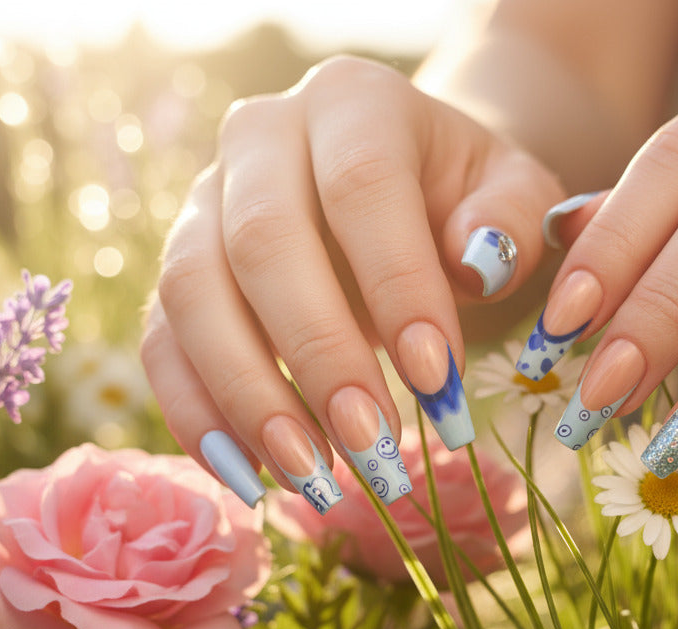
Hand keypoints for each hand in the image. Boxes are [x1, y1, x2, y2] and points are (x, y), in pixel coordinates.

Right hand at [141, 56, 563, 510]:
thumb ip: (514, 221)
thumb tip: (477, 264)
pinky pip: (163, 342)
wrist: (402, 191)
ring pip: (193, 294)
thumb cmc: (464, 201)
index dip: (396, 285)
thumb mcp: (514, 196)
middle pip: (263, 242)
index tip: (437, 383)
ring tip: (314, 478)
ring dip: (250, 398)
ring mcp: (204, 202)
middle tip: (374, 449)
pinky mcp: (178, 271)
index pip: (363, 186)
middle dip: (319, 358)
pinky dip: (197, 415)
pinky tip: (249, 476)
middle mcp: (260, 136)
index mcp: (352, 102)